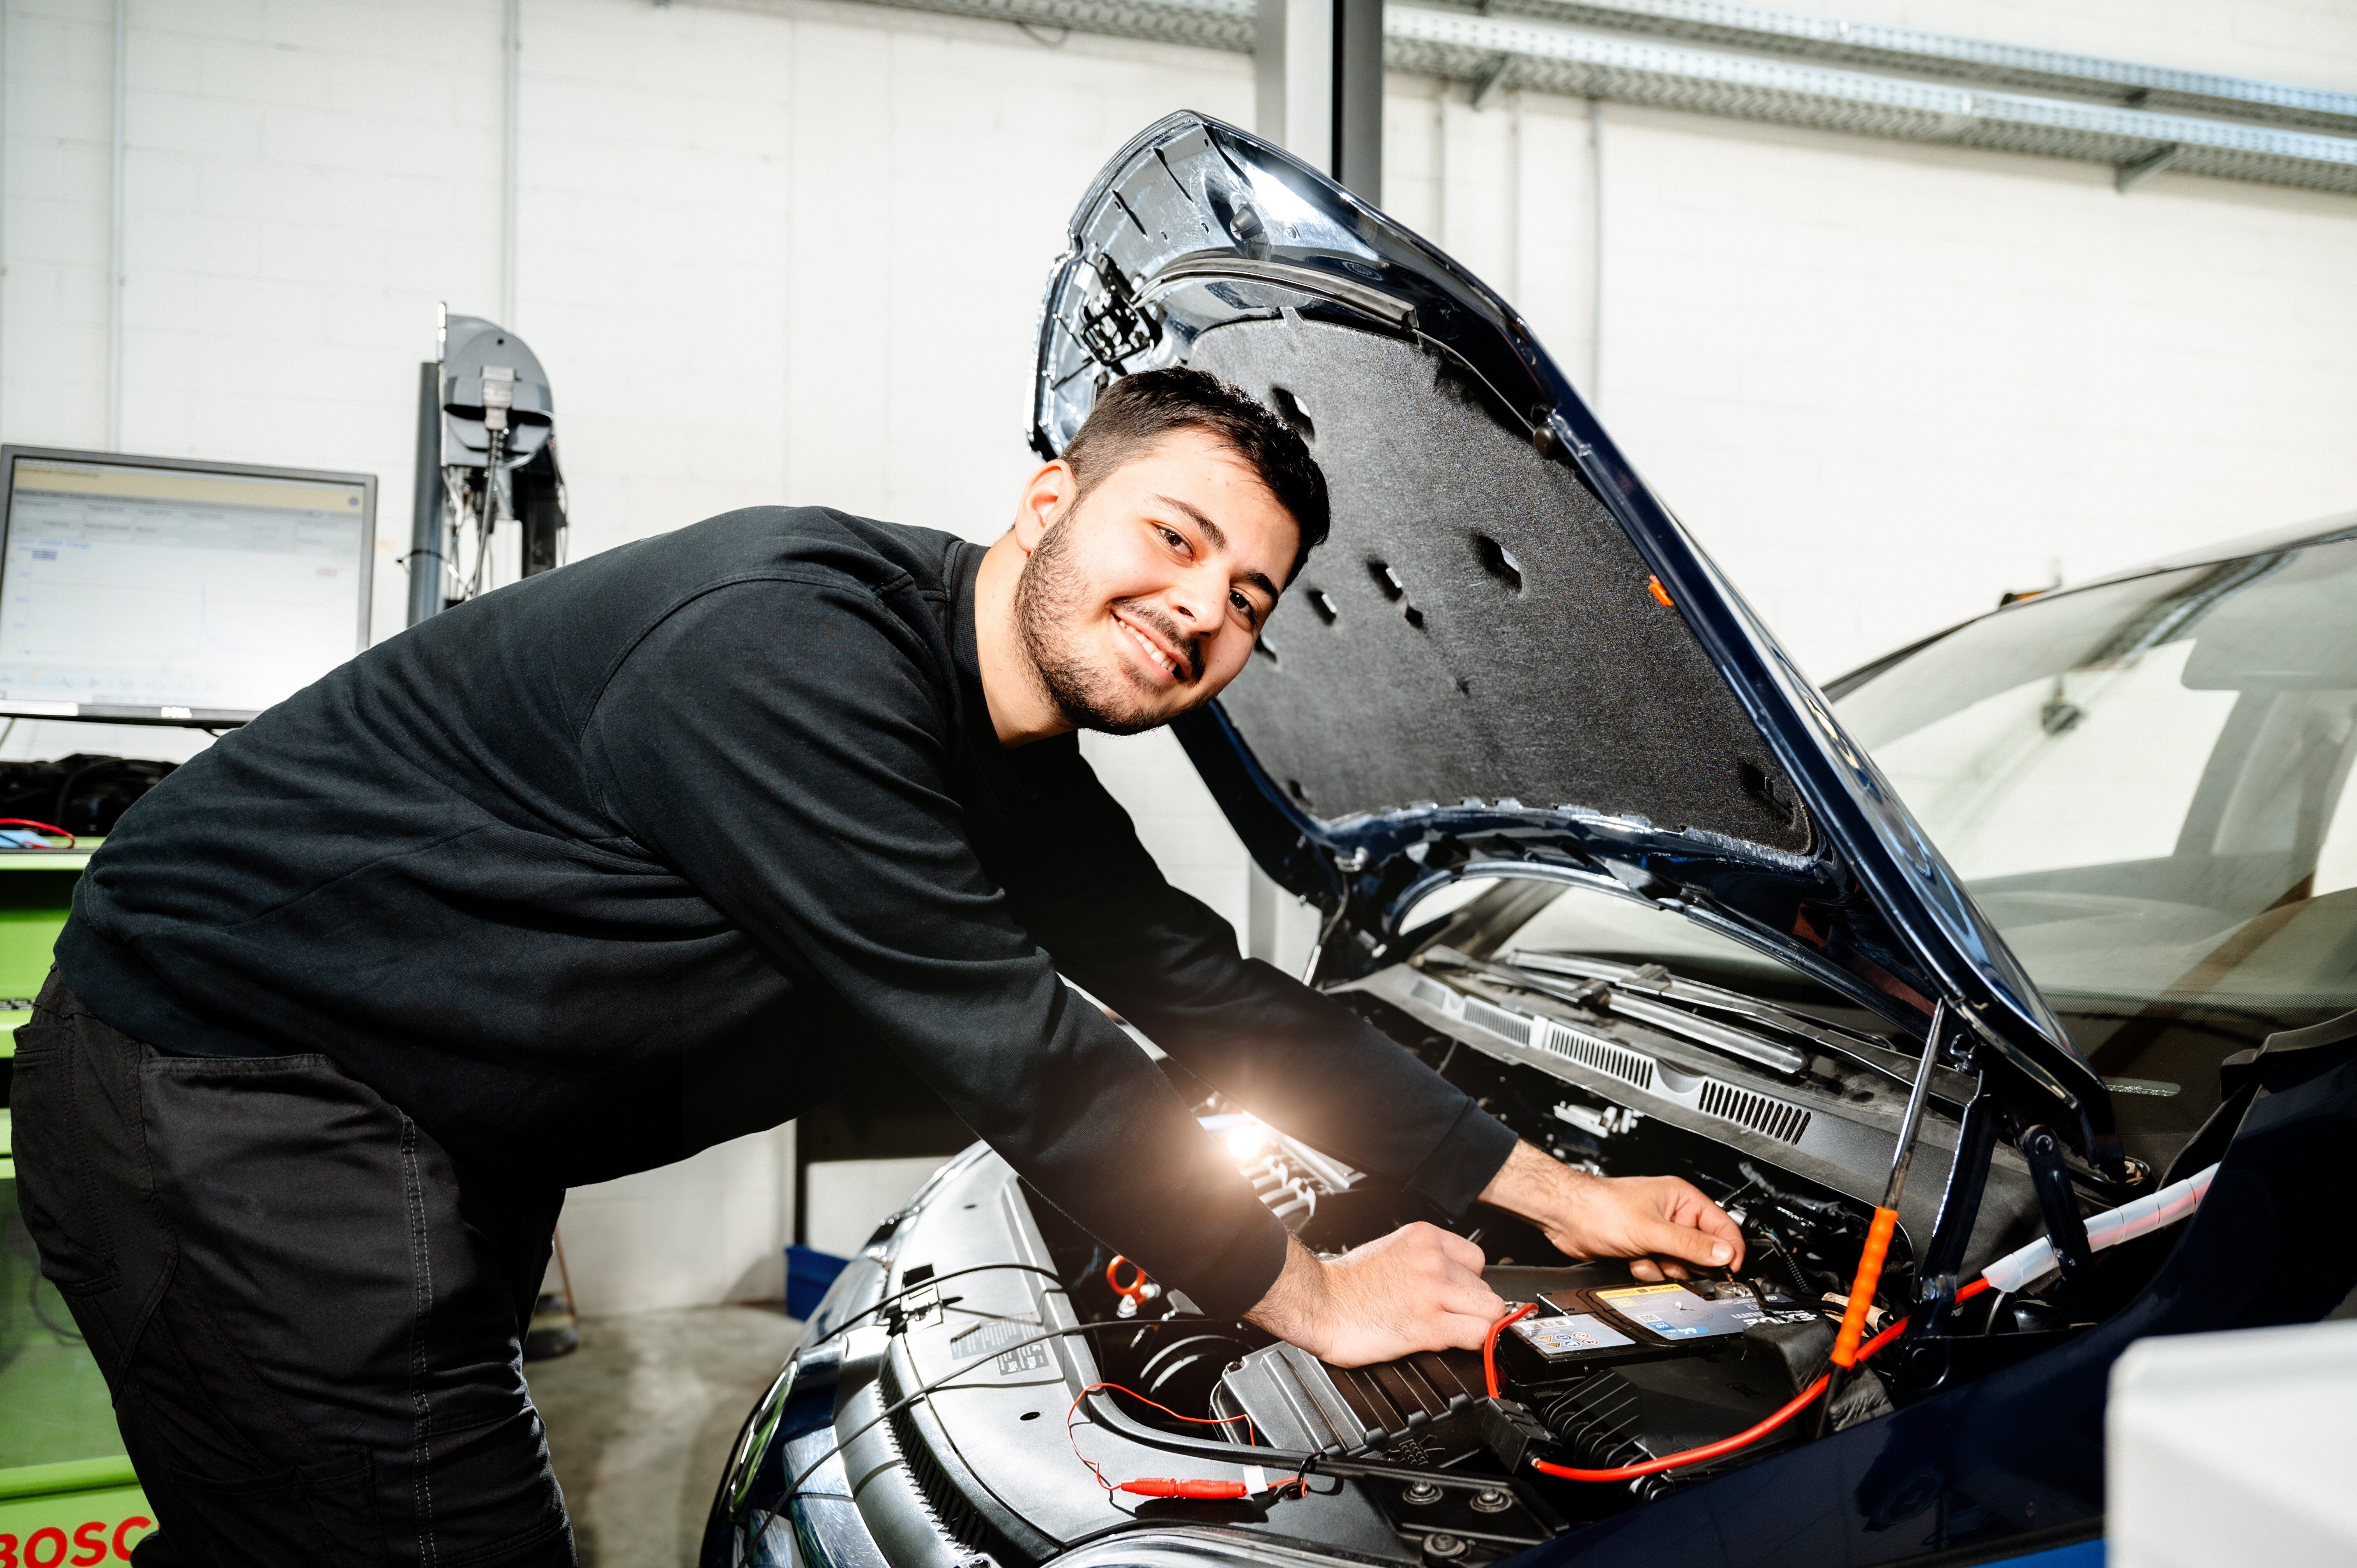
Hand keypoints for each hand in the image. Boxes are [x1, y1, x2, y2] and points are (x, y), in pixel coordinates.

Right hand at [1243, 1224, 1504, 1367]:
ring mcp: (1433, 1291)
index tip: (1457, 1297)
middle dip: (1471, 1308)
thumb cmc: (1345, 1284)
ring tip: (1451, 1332)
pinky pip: (1479, 1335)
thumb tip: (1447, 1282)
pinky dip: (1475, 1346)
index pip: (1476, 1260)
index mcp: (1423, 1238)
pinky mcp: (1429, 1325)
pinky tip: (1456, 1345)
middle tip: (1447, 1318)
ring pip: (1490, 1311)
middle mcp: (1433, 1260)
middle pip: (1485, 1288)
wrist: (1317, 1303)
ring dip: (1475, 1326)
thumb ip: (1423, 1261)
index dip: (1468, 1283)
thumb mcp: (1391, 1251)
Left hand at [1478, 1140, 1744, 1281]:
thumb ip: (1690, 1245)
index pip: (1723, 1227)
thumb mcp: (1652, 1230)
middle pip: (1702, 1252)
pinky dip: (1647, 1271)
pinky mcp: (1644, 1249)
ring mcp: (1658, 1234)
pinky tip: (1633, 1260)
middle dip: (1687, 1262)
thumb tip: (1724, 1254)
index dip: (1728, 1250)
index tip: (1728, 1271)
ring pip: (1680, 1265)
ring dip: (1664, 1268)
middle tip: (1673, 1261)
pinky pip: (1659, 1270)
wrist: (1566, 1217)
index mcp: (1683, 1200)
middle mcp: (1674, 1216)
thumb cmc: (1601, 1208)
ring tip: (1646, 1256)